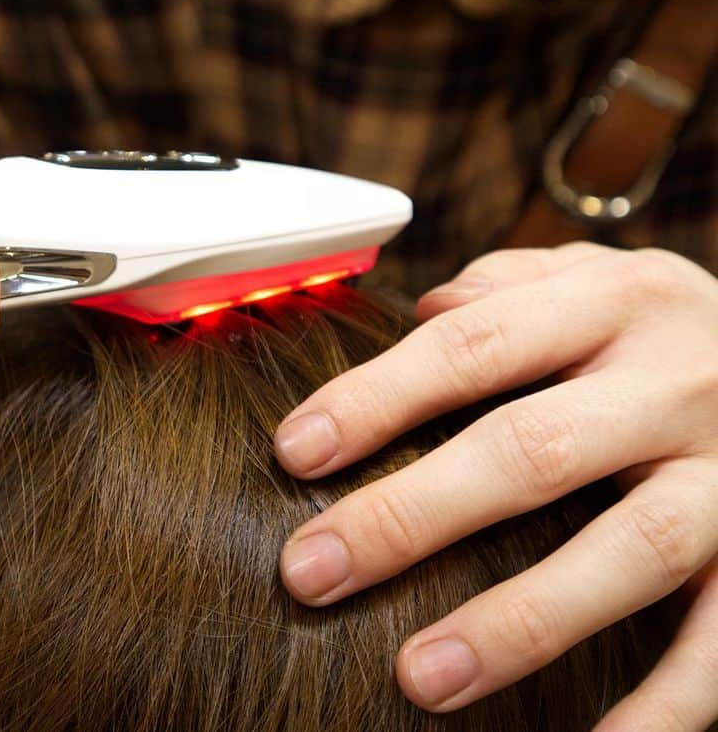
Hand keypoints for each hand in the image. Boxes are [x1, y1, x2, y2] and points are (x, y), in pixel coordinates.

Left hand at [275, 243, 717, 728]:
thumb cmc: (665, 331)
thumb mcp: (600, 280)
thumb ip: (510, 287)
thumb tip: (416, 311)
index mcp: (614, 302)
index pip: (471, 346)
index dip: (376, 399)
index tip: (293, 453)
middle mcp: (677, 382)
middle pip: (530, 450)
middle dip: (409, 515)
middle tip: (309, 572)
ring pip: (629, 551)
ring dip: (518, 623)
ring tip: (417, 680)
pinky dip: (665, 704)